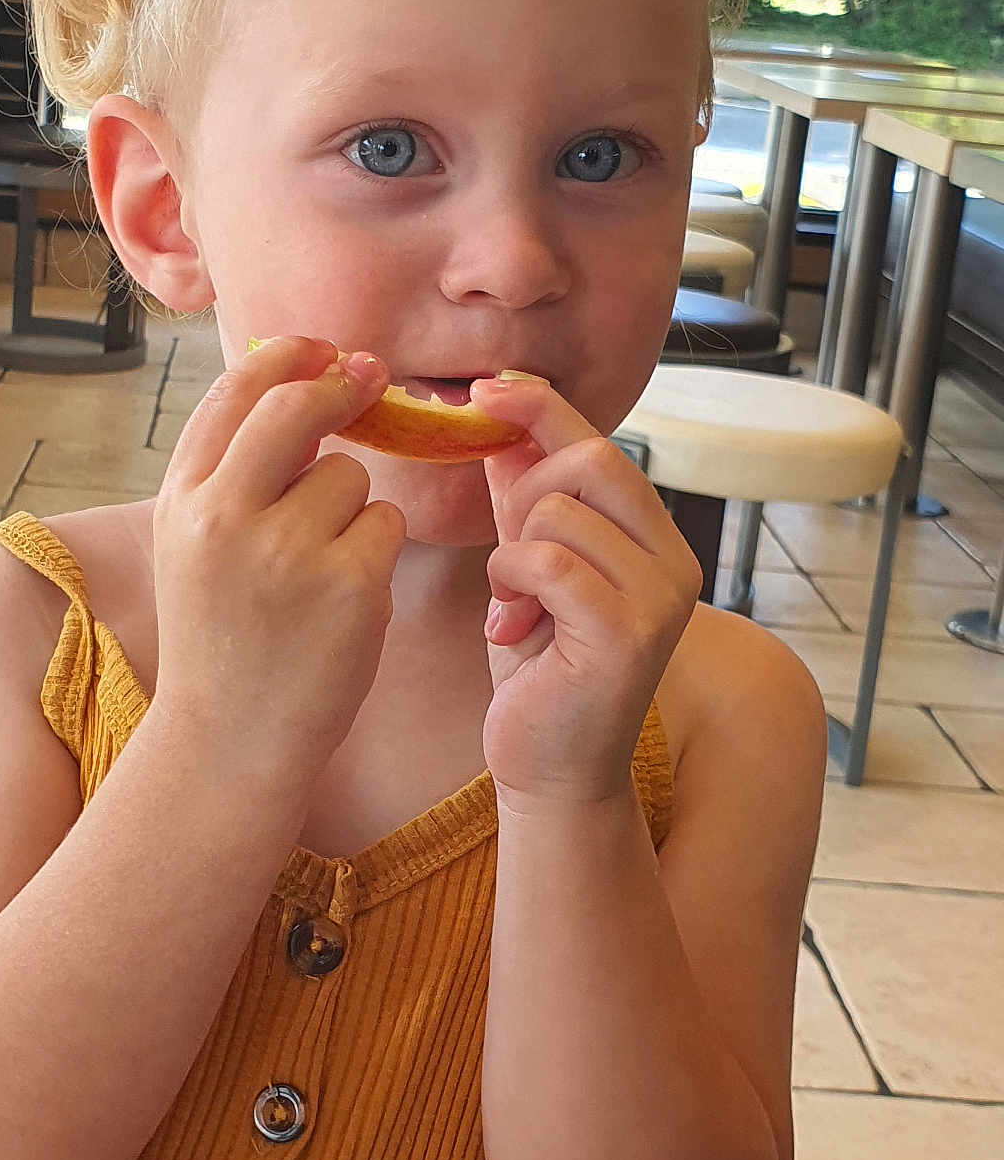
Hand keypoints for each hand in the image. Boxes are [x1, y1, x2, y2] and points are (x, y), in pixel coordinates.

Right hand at [152, 336, 407, 790]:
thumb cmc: (220, 638)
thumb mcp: (193, 546)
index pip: (235, 392)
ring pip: (352, 476)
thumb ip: (229, 471)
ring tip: (319, 570)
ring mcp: (287, 551)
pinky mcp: (348, 585)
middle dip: (341, 386)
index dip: (287, 355)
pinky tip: (346, 597)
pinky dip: (376, 550)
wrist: (229, 742)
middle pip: (298, 407)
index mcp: (182, 501)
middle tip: (371, 378)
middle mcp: (225, 517)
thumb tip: (304, 387)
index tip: (323, 347)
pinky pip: (386, 524)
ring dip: (352, 507)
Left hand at [467, 376, 702, 807]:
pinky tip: (512, 628)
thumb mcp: (529, 567)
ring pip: (559, 509)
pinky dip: (510, 583)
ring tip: (515, 606)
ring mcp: (659, 598)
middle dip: (523, 492)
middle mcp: (674, 561)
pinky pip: (548, 561)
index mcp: (653, 538)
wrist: (550, 768)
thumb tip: (502, 420)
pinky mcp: (628, 635)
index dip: (539, 405)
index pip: (599, 440)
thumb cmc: (539, 669)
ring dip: (511, 553)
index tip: (485, 391)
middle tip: (506, 555)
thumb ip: (525, 499)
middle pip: (589, 459)